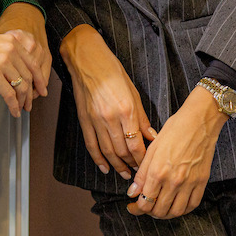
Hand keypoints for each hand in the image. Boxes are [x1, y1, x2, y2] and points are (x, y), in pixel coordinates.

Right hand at [0, 2, 50, 110]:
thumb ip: (5, 55)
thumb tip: (12, 75)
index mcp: (12, 41)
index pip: (32, 63)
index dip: (39, 79)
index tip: (41, 89)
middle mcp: (11, 50)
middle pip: (28, 76)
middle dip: (31, 94)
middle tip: (30, 104)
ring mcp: (3, 61)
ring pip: (20, 87)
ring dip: (22, 101)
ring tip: (21, 110)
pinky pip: (9, 94)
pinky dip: (13, 105)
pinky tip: (13, 111)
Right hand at [60, 25, 156, 179]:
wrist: (87, 61)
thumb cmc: (113, 72)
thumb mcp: (134, 93)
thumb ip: (142, 118)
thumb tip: (152, 137)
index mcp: (126, 110)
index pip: (136, 143)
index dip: (142, 158)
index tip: (148, 164)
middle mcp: (110, 118)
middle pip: (122, 150)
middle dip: (132, 164)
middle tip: (139, 172)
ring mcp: (95, 121)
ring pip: (107, 151)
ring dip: (117, 165)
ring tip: (125, 174)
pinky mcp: (84, 121)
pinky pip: (91, 145)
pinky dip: (98, 159)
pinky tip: (105, 167)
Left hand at [125, 85, 226, 218]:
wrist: (199, 122)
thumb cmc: (174, 130)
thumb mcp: (152, 148)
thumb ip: (142, 174)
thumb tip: (133, 192)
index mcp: (158, 171)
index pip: (145, 201)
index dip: (136, 208)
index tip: (132, 206)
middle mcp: (174, 181)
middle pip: (159, 210)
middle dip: (148, 212)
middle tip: (144, 206)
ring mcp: (190, 183)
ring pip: (176, 212)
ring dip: (165, 214)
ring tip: (158, 208)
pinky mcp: (202, 182)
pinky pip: (192, 205)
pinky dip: (182, 210)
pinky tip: (175, 204)